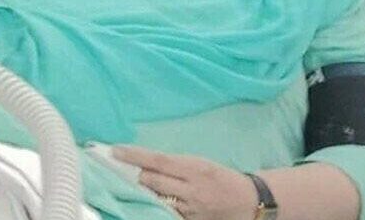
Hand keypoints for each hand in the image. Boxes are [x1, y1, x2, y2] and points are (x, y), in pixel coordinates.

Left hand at [114, 146, 256, 219]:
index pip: (157, 159)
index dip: (134, 155)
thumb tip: (145, 161)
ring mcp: (190, 208)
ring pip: (156, 198)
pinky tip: (147, 202)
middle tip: (120, 168)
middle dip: (135, 175)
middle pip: (152, 180)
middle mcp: (191, 187)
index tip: (116, 151)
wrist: (248, 201)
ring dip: (142, 191)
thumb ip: (175, 164)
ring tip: (132, 185)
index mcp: (194, 166)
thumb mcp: (200, 163)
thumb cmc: (220, 177)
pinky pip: (167, 213)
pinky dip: (156, 206)